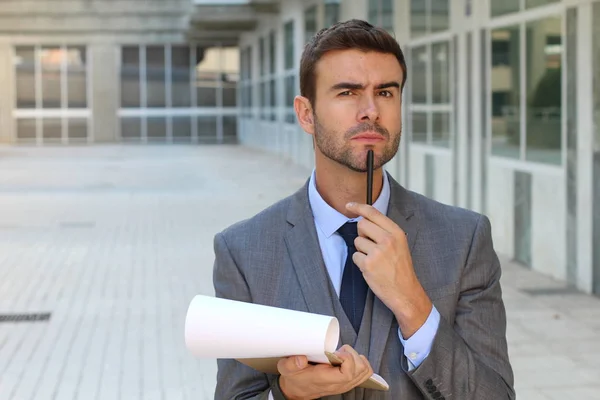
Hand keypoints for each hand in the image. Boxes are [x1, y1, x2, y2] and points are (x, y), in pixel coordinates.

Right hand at [277, 345, 373, 398]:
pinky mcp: (347, 382)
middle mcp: (338, 384)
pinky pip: (363, 374)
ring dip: (358, 359)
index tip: (337, 352)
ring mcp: (344, 385)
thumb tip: (301, 359)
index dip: (347, 359)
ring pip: (364, 372)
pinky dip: (361, 364)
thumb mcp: (286, 369)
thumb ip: (291, 363)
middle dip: (353, 355)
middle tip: (340, 350)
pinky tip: (349, 358)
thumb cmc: (294, 378)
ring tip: (344, 354)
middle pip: (360, 371)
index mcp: (325, 380)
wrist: (296, 391)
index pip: (348, 373)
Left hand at [345, 202, 431, 338]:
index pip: (373, 213)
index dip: (359, 207)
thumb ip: (385, 231)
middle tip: (371, 246)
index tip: (349, 205)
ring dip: (362, 250)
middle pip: (361, 224)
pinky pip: (355, 256)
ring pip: (357, 241)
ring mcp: (377, 252)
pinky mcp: (368, 265)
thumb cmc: (401, 268)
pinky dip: (360, 262)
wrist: (405, 292)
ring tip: (375, 260)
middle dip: (362, 234)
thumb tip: (364, 219)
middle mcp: (387, 240)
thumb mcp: (399, 244)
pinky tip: (371, 269)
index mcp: (396, 233)